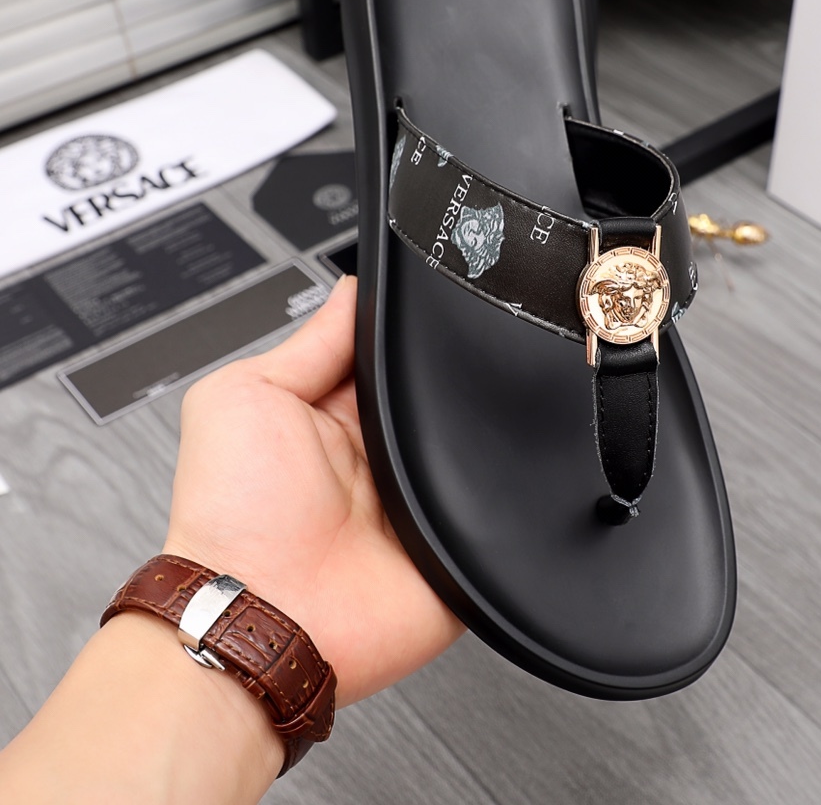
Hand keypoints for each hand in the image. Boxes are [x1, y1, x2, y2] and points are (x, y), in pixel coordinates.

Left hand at [164, 275, 462, 705]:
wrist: (264, 618)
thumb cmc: (233, 516)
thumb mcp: (245, 395)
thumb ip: (308, 343)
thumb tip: (353, 291)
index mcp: (338, 412)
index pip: (392, 354)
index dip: (405, 333)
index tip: (421, 309)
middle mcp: (384, 453)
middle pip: (442, 392)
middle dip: (443, 381)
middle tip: (418, 393)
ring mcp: (421, 499)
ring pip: (477, 441)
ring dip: (466, 435)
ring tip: (431, 444)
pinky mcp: (455, 545)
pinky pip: (498, 506)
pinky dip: (497, 490)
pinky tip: (472, 482)